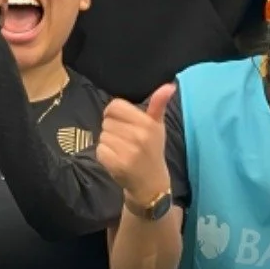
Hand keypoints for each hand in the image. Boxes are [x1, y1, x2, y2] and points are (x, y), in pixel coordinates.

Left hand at [96, 83, 174, 203]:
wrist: (150, 183)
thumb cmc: (152, 150)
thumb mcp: (158, 126)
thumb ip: (159, 104)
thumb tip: (169, 85)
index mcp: (148, 123)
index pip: (115, 106)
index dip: (114, 112)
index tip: (121, 121)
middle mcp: (138, 136)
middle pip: (107, 120)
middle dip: (113, 128)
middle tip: (125, 138)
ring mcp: (127, 151)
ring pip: (103, 135)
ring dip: (108, 141)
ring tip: (121, 148)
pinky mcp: (116, 164)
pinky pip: (100, 149)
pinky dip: (104, 154)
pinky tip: (116, 158)